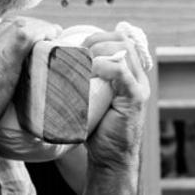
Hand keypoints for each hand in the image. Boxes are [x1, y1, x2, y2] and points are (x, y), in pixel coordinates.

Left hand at [80, 29, 150, 171]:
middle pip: (123, 40)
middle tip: (79, 51)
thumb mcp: (90, 98)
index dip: (99, 36)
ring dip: (100, 49)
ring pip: (124, 50)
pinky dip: (105, 66)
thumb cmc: (97, 129)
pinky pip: (122, 72)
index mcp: (128, 73)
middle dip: (98, 39)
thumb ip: (84, 80)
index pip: (120, 38)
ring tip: (83, 61)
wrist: (111, 159)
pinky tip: (91, 72)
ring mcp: (139, 87)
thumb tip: (55, 64)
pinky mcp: (136, 98)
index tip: (79, 45)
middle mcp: (137, 76)